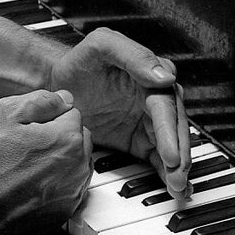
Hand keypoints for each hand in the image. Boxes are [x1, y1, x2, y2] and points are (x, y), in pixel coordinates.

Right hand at [0, 89, 92, 234]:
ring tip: (26, 166)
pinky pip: (69, 188)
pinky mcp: (64, 212)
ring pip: (75, 164)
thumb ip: (41, 101)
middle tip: (25, 146)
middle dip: (58, 137)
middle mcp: (78, 167)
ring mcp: (73, 193)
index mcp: (67, 139)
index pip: (71, 113)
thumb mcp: (3, 114)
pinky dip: (56, 184)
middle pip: (78, 138)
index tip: (27, 128)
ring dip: (59, 160)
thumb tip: (64, 99)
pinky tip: (31, 185)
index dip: (47, 117)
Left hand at [48, 27, 191, 195]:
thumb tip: (164, 78)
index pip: (165, 106)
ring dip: (177, 168)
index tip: (170, 155)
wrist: (56, 85)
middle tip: (177, 178)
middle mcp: (154, 98)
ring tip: (178, 189)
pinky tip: (176, 189)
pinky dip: (167, 173)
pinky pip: (158, 157)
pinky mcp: (140, 139)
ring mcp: (147, 120)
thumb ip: (133, 56)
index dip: (169, 132)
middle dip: (178, 155)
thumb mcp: (102, 46)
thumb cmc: (79, 62)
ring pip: (171, 145)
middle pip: (174, 129)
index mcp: (150, 75)